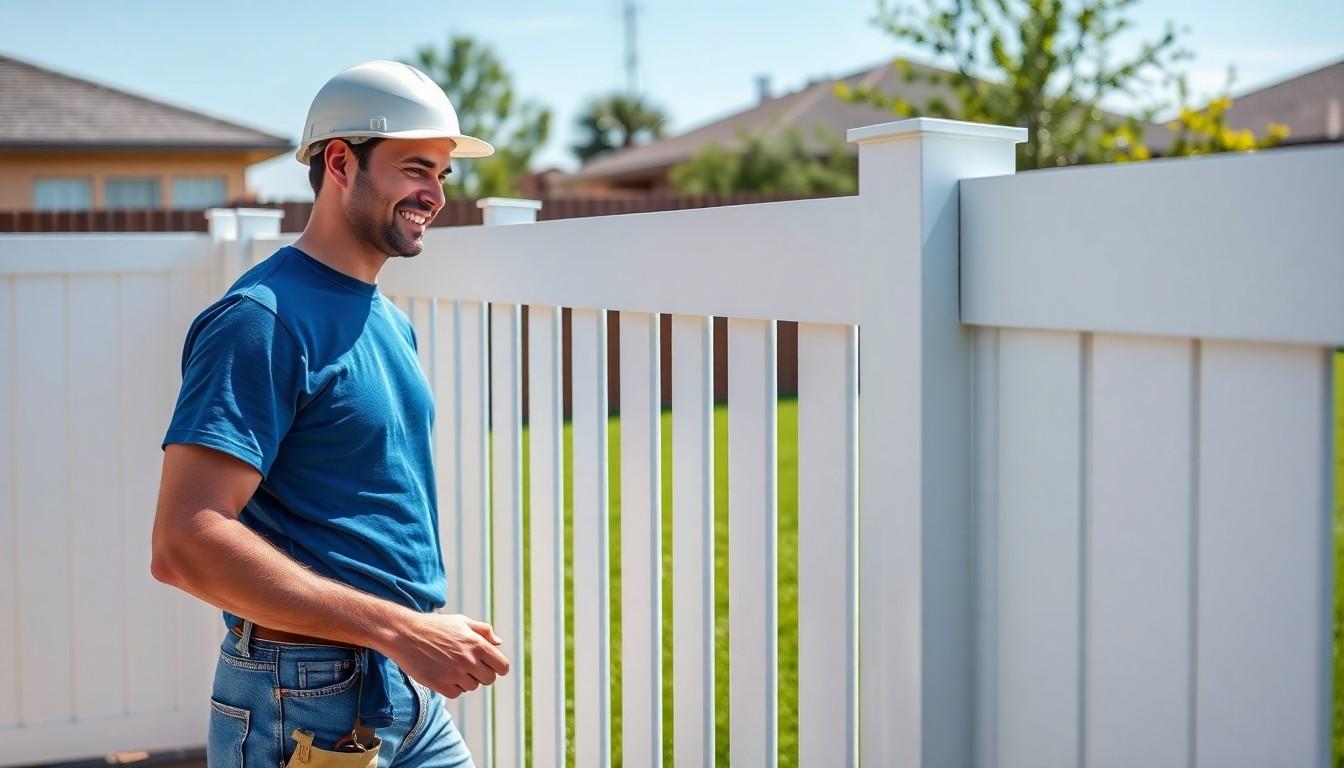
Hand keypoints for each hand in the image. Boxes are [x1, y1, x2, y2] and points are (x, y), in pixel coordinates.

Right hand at [385, 612, 509, 698]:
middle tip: (466, 666)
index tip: (489, 666)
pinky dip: (452, 687)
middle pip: (489, 679)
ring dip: (465, 680)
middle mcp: (469, 660)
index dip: (497, 668)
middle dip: (481, 674)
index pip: (502, 667)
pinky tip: (443, 674)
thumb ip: (483, 631)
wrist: (405, 634)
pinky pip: (457, 693)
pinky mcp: (441, 684)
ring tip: (450, 666)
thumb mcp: (461, 622)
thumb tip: (499, 643)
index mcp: (477, 644)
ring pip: (473, 687)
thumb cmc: (435, 626)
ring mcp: (455, 673)